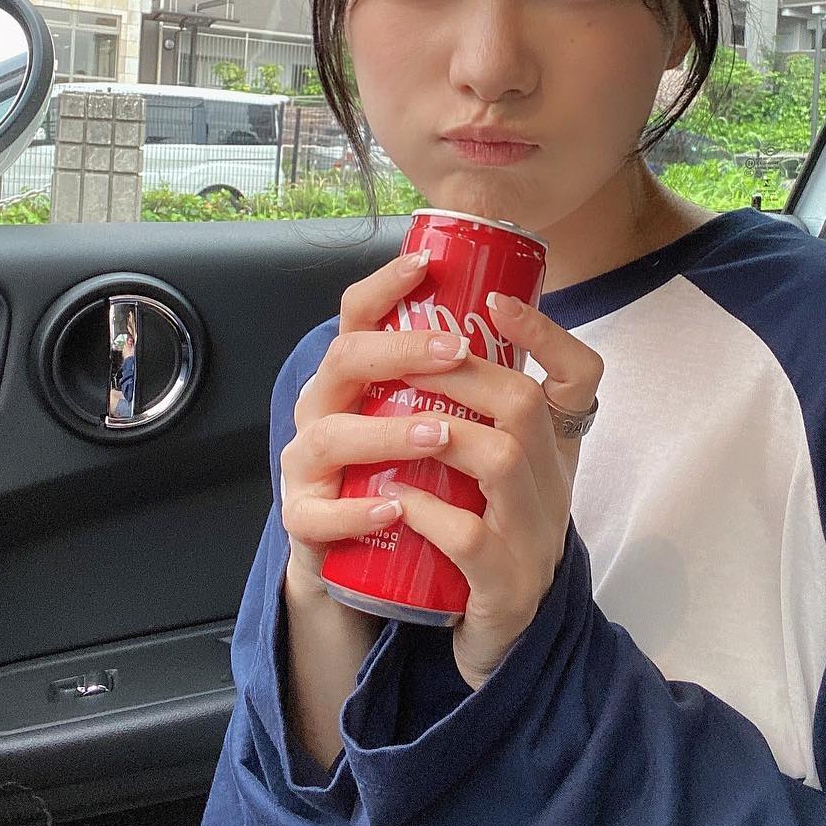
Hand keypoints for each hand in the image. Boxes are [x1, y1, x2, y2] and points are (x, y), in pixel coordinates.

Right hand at [280, 247, 493, 602]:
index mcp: (355, 375)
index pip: (358, 313)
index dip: (386, 284)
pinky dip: (357, 512)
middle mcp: (323, 408)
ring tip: (438, 434)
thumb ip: (469, 377)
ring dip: (387, 432)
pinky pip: (320, 516)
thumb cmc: (415, 476)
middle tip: (454, 351)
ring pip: (330, 435)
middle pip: (344, 359)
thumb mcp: (438, 418)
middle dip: (399, 351)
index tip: (428, 264)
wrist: (371, 561)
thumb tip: (519, 317)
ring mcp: (308, 464)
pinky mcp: (306, 522)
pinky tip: (395, 509)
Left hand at [374, 292, 604, 689]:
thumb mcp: (493, 476)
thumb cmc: (484, 544)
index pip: (582, 377)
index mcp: (554, 454)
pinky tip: (392, 497)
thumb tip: (427, 339)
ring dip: (442, 432)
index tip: (497, 300)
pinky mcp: (504, 591)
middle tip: (411, 356)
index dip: (547, 334)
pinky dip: (426, 512)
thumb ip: (475, 420)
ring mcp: (533, 540)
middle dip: (464, 372)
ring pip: (501, 462)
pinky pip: (468, 539)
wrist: (497, 647)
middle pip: (528, 407)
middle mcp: (554, 490)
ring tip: (397, 421)